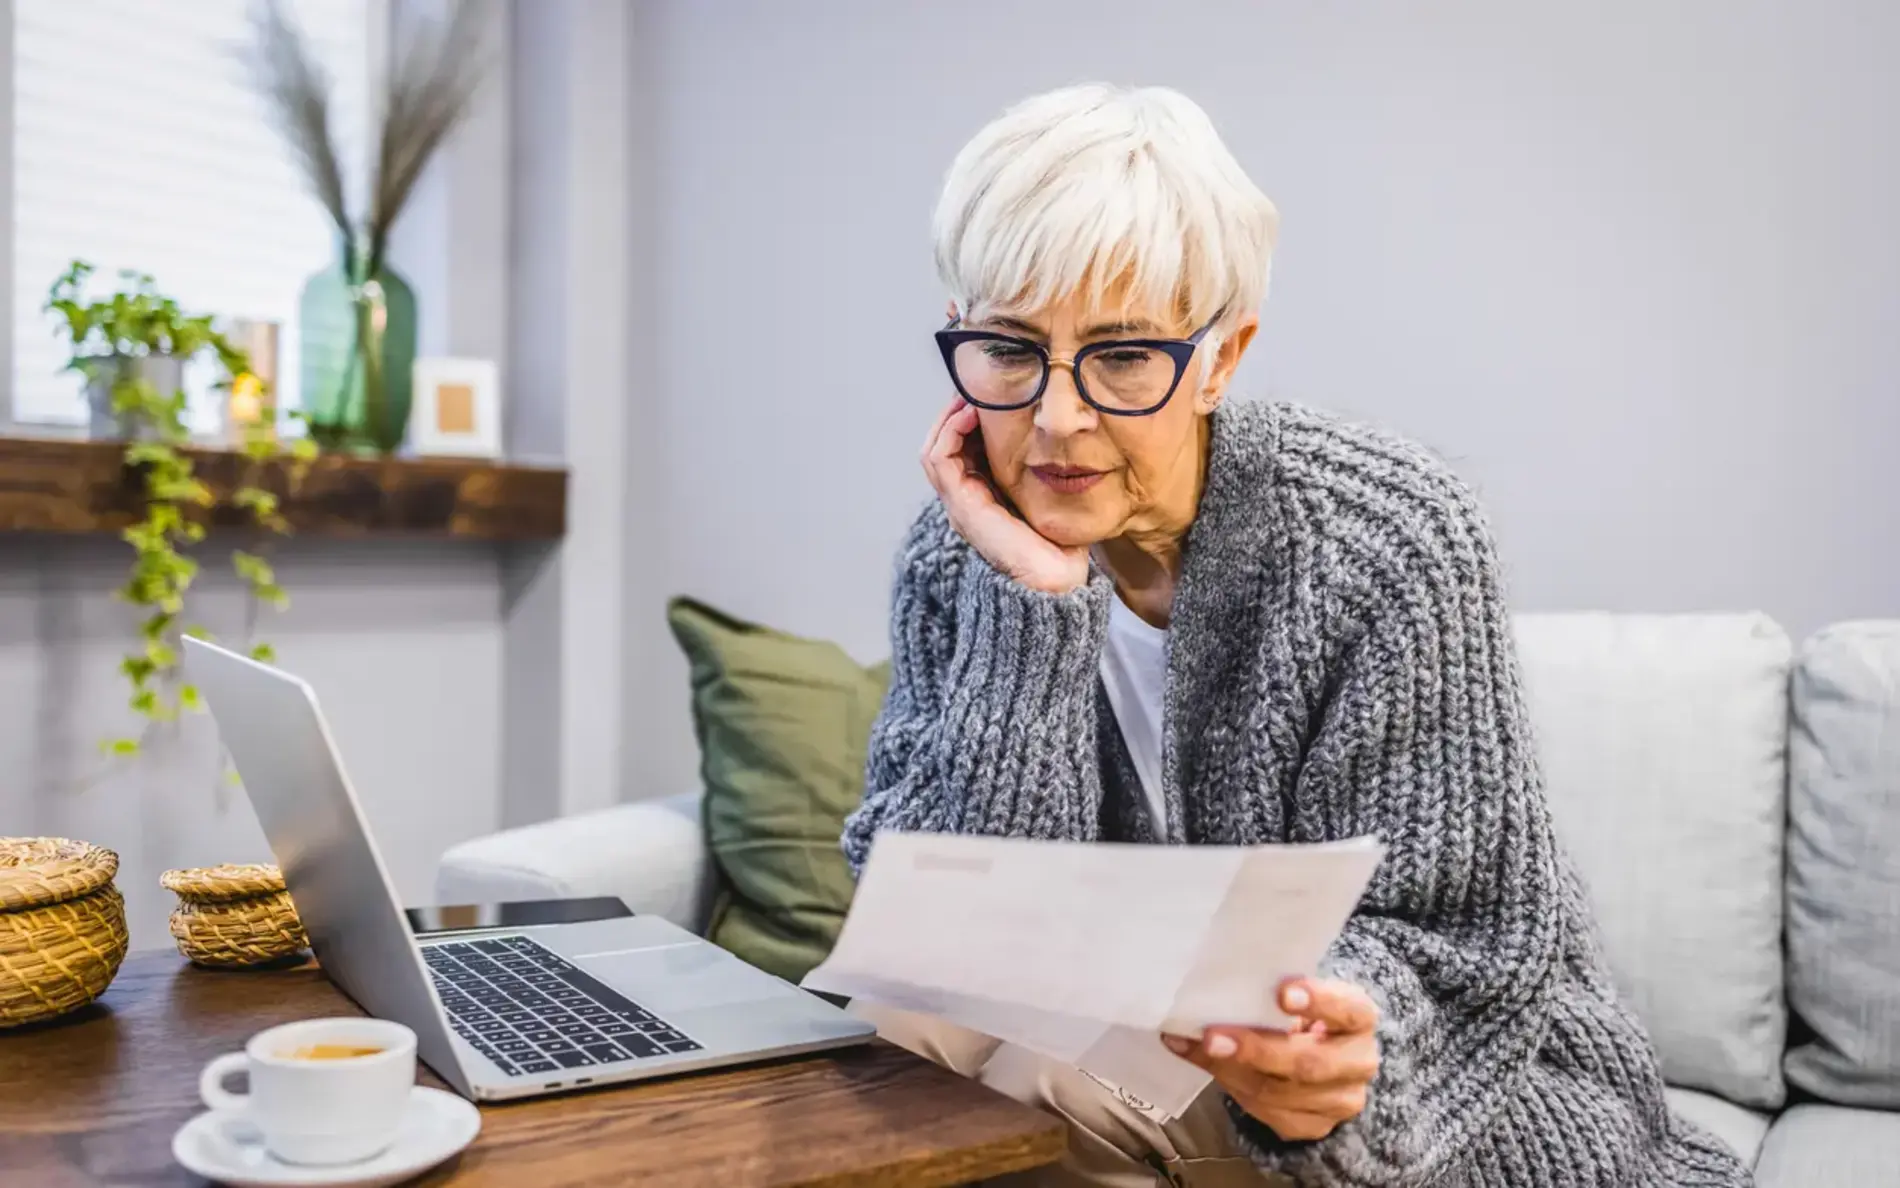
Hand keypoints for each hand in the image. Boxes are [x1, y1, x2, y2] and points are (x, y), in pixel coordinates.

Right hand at [921, 398, 1089, 594]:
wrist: (1056, 580)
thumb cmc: (1060, 544)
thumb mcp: (1049, 495)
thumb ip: (1042, 471)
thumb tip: (1058, 438)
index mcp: (981, 498)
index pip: (960, 449)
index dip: (969, 419)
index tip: (990, 394)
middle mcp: (964, 500)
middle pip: (942, 445)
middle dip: (955, 411)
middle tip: (976, 385)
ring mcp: (959, 504)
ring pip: (934, 448)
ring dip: (949, 416)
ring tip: (971, 394)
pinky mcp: (962, 506)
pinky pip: (939, 459)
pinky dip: (951, 430)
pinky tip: (972, 412)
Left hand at [1163, 978, 1379, 1141]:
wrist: (1323, 1057)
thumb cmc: (1304, 1014)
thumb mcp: (1300, 994)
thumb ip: (1273, 994)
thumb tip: (1216, 993)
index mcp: (1360, 1018)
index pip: (1347, 1009)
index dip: (1317, 1001)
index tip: (1282, 993)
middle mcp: (1358, 1063)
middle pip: (1309, 1063)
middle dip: (1256, 1050)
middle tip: (1213, 1038)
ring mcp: (1340, 1101)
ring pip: (1279, 1092)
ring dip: (1230, 1070)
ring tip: (1196, 1048)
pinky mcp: (1314, 1126)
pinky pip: (1266, 1112)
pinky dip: (1231, 1086)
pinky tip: (1206, 1065)